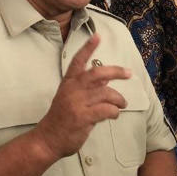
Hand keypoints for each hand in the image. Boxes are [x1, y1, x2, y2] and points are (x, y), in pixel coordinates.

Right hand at [34, 34, 130, 158]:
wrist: (48, 139)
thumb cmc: (61, 118)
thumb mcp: (70, 97)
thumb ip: (87, 87)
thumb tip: (106, 78)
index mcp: (68, 82)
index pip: (78, 60)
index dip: (88, 47)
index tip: (97, 36)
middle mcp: (72, 89)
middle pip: (97, 73)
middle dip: (116, 71)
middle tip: (128, 73)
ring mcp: (77, 103)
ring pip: (106, 93)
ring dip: (119, 99)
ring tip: (122, 104)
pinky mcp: (82, 117)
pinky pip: (106, 110)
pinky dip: (114, 112)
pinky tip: (114, 114)